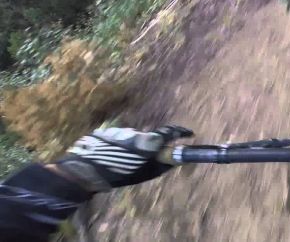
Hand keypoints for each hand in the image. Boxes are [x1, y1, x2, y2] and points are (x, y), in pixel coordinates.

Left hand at [53, 125, 192, 191]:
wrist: (84, 171)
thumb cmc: (118, 176)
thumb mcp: (144, 174)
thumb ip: (162, 164)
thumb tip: (175, 159)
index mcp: (147, 142)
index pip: (170, 132)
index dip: (181, 132)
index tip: (189, 134)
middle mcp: (136, 132)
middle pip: (149, 137)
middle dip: (150, 146)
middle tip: (145, 158)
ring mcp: (120, 130)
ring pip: (132, 137)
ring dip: (132, 146)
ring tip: (121, 160)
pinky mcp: (106, 130)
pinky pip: (118, 137)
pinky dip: (118, 145)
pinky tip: (110, 156)